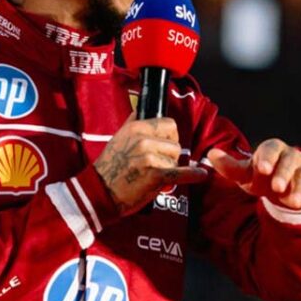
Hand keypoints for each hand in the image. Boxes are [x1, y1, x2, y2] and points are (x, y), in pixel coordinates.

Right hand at [93, 112, 208, 213]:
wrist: (100, 191)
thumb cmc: (110, 166)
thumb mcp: (118, 137)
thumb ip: (133, 122)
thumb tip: (142, 109)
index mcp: (136, 128)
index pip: (169, 125)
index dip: (170, 136)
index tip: (165, 146)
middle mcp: (143, 140)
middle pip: (175, 144)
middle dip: (170, 155)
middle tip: (157, 164)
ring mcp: (149, 158)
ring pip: (175, 159)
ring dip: (169, 169)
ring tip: (154, 174)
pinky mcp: (155, 176)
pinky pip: (181, 173)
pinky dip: (192, 176)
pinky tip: (200, 175)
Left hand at [208, 139, 300, 224]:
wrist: (286, 185)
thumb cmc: (264, 176)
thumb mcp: (246, 173)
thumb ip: (230, 166)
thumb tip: (211, 154)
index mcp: (275, 150)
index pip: (272, 148)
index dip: (268, 157)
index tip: (262, 168)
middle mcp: (293, 159)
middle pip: (291, 162)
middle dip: (284, 173)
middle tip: (276, 187)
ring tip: (293, 202)